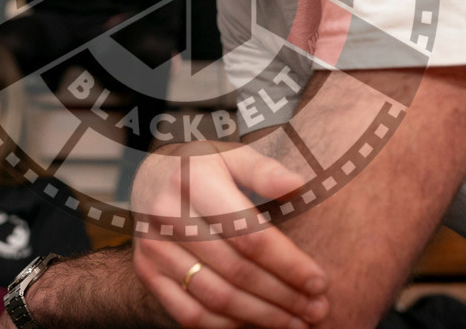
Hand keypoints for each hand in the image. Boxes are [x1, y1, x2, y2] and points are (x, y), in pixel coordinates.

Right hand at [131, 142, 328, 327]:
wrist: (148, 178)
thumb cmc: (203, 167)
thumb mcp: (230, 154)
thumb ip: (263, 169)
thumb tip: (297, 183)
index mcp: (194, 180)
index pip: (249, 234)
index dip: (288, 263)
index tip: (319, 281)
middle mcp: (168, 215)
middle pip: (236, 270)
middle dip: (283, 295)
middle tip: (317, 308)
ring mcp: (153, 247)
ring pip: (216, 298)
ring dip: (262, 316)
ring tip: (296, 322)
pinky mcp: (146, 271)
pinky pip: (190, 313)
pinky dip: (228, 325)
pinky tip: (257, 322)